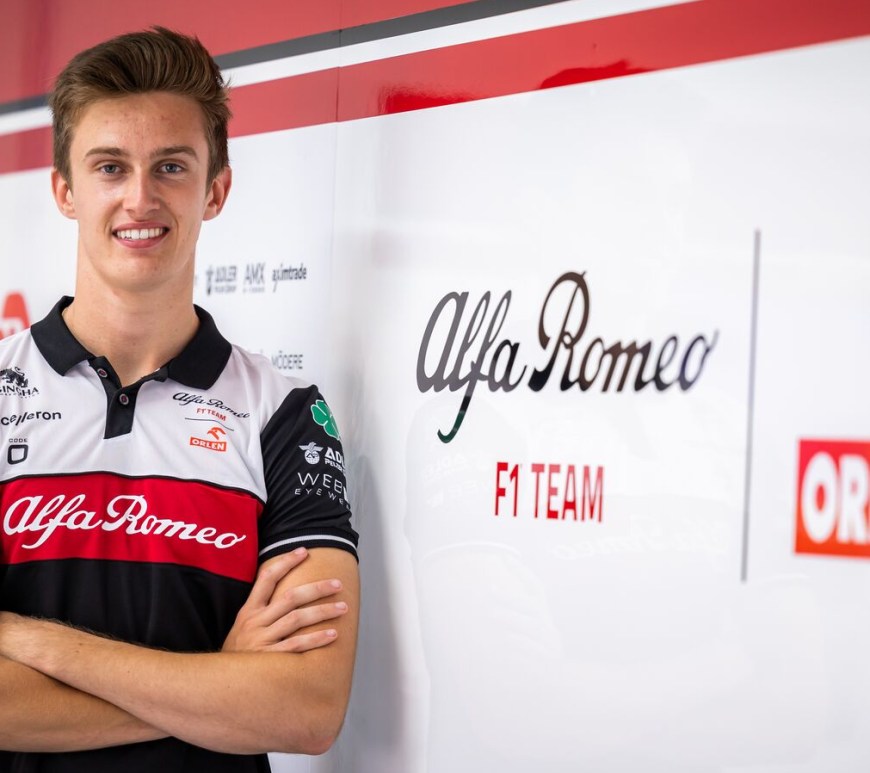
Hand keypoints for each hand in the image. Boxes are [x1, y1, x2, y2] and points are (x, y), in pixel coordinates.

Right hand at [222, 548, 347, 652]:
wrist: (219, 685)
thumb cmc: (238, 655)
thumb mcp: (241, 628)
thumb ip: (261, 612)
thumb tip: (288, 594)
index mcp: (248, 612)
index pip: (267, 579)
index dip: (285, 563)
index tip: (304, 551)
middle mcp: (255, 623)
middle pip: (290, 598)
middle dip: (316, 588)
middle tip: (337, 583)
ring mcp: (262, 641)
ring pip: (297, 619)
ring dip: (323, 611)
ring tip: (342, 607)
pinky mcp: (270, 660)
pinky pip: (297, 646)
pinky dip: (316, 639)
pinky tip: (333, 634)